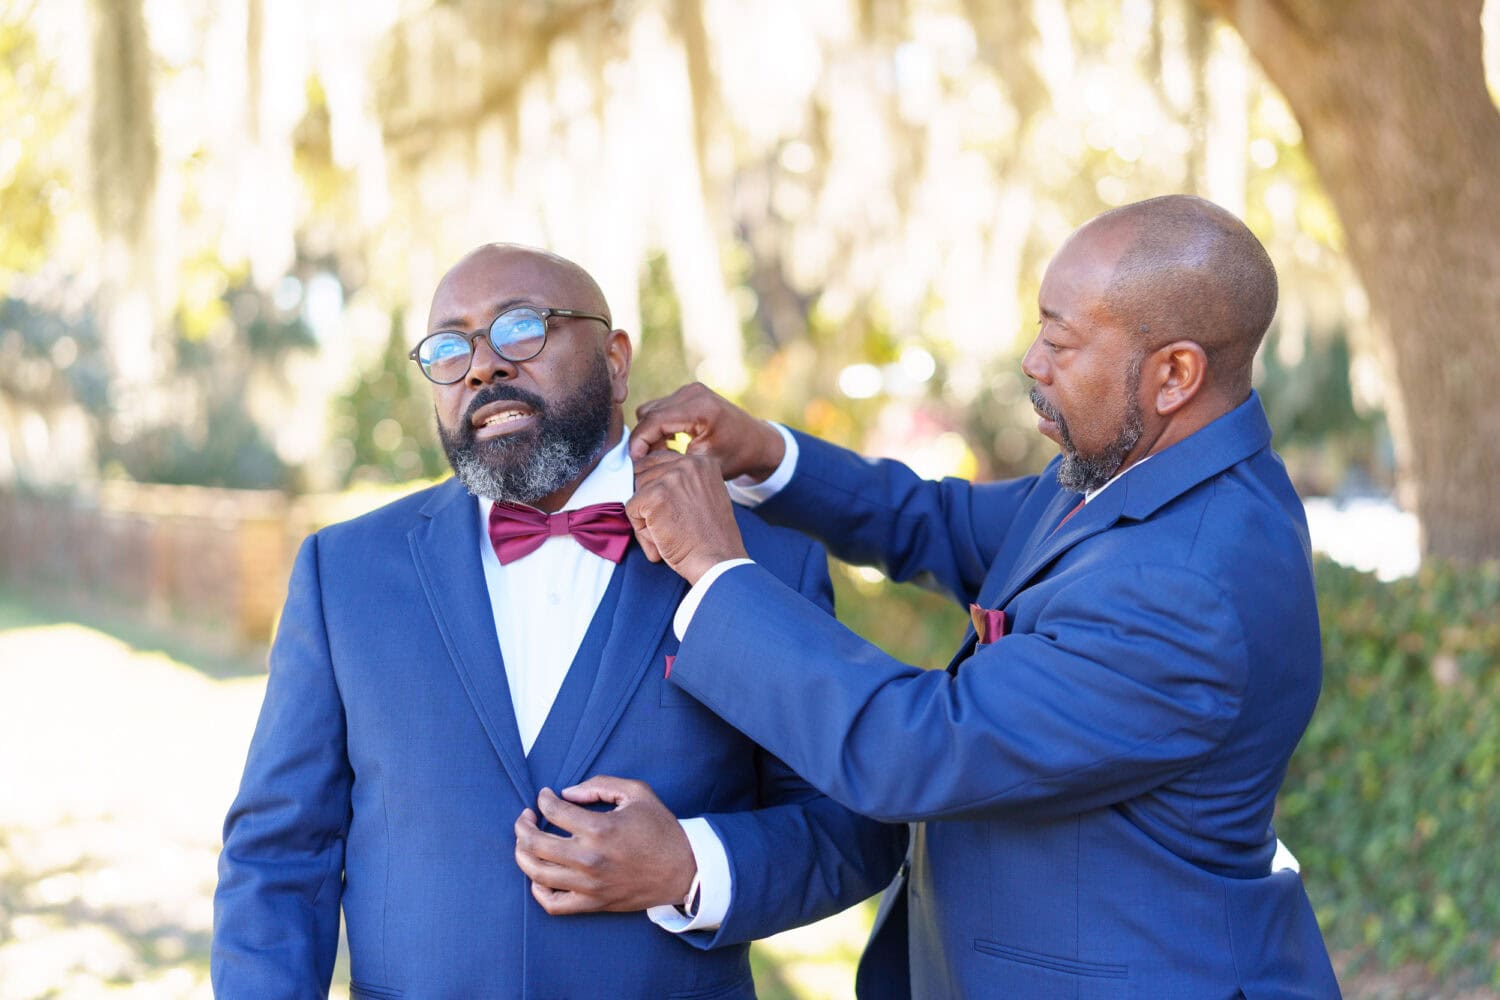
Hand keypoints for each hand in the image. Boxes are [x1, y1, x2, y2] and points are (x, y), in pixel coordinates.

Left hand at [513, 777, 695, 914]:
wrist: (684, 870)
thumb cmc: (660, 828)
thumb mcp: (637, 792)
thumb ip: (600, 784)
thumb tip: (567, 793)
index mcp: (601, 828)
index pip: (554, 810)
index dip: (544, 798)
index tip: (546, 795)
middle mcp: (590, 858)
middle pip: (535, 843)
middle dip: (522, 825)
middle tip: (526, 817)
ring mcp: (589, 885)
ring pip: (537, 873)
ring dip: (522, 854)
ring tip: (525, 842)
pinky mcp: (593, 903)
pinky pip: (553, 904)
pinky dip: (538, 890)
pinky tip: (540, 875)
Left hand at [628, 451, 748, 583]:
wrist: (718, 561)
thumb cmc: (710, 537)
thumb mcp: (704, 495)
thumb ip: (681, 482)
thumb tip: (641, 476)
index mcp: (702, 461)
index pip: (659, 461)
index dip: (656, 487)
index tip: (670, 509)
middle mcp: (688, 463)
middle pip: (644, 474)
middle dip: (649, 501)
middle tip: (671, 524)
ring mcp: (671, 478)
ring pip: (636, 491)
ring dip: (645, 515)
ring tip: (669, 532)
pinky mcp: (655, 496)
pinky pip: (631, 508)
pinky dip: (641, 529)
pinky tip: (662, 538)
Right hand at [630, 382, 785, 482]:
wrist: (757, 442)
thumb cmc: (735, 457)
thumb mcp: (702, 464)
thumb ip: (669, 460)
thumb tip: (637, 461)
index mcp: (700, 408)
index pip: (654, 420)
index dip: (639, 442)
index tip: (633, 462)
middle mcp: (693, 392)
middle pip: (649, 413)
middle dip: (644, 439)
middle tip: (648, 463)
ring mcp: (691, 390)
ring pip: (651, 410)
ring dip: (650, 433)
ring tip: (661, 455)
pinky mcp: (689, 393)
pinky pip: (661, 408)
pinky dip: (659, 426)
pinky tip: (668, 444)